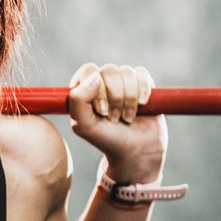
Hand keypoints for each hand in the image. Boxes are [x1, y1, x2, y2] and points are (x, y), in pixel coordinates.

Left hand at [67, 62, 165, 182]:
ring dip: (129, 99)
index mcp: (83, 89)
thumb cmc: (106, 139)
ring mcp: (122, 82)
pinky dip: (143, 91)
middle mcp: (102, 82)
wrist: (135, 150)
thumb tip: (94, 77)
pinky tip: (141, 106)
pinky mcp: (142, 83)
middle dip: (115, 97)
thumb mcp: (83, 126)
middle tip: (114, 118)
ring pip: (127, 72)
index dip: (97, 90)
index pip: (88, 71)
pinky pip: (142, 74)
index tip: (102, 111)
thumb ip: (78, 101)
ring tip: (126, 117)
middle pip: (109, 70)